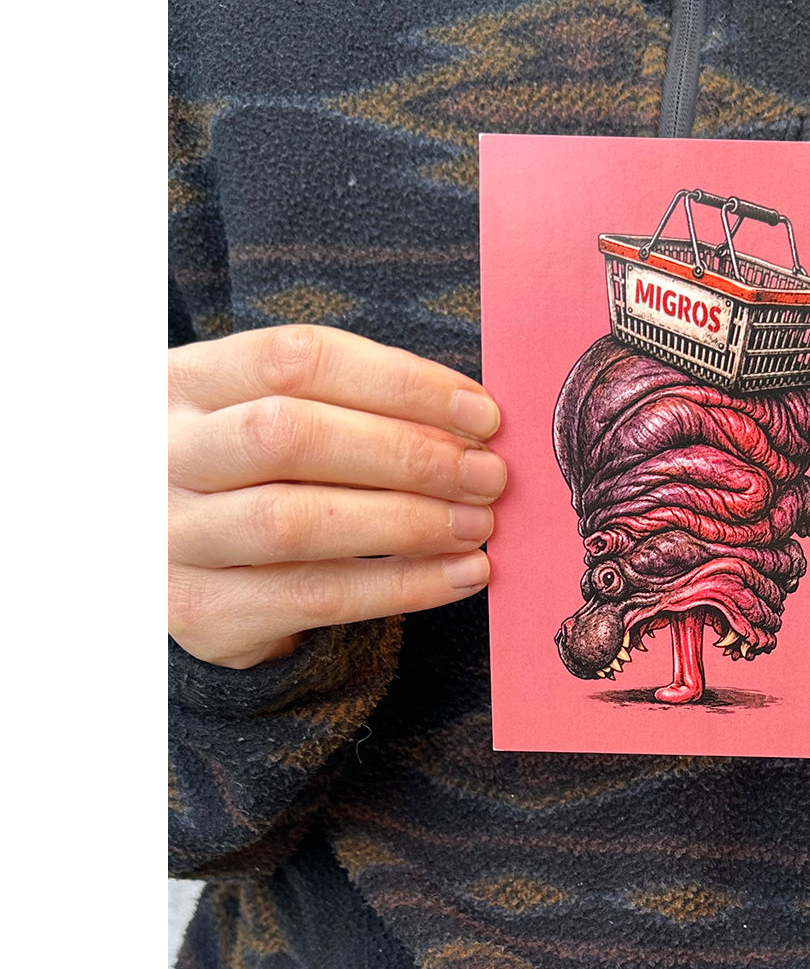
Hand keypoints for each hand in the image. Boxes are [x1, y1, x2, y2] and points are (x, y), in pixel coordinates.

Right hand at [169, 324, 505, 668]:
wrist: (170, 566)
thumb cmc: (251, 475)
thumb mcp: (269, 417)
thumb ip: (353, 407)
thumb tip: (474, 423)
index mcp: (184, 381)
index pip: (295, 358)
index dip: (399, 381)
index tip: (480, 414)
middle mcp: (163, 452)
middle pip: (291, 435)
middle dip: (408, 454)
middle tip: (487, 474)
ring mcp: (173, 536)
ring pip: (297, 521)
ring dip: (409, 521)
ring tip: (479, 524)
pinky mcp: (202, 610)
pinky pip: (317, 597)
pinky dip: (404, 585)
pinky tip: (463, 575)